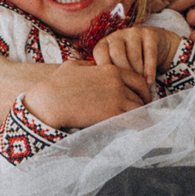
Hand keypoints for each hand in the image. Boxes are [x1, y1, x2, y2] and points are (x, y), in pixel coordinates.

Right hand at [21, 61, 154, 130]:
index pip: (137, 79)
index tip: (141, 98)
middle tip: (143, 112)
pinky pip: (136, 119)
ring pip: (140, 107)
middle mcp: (118, 82)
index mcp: (110, 69)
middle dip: (143, 103)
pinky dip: (140, 124)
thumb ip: (88, 66)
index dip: (142, 90)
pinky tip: (139, 130)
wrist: (51, 101)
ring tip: (140, 123)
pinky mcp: (114, 113)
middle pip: (141, 94)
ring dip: (141, 115)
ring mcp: (117, 97)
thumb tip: (92, 66)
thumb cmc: (56, 84)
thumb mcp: (73, 66)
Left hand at [93, 24, 179, 82]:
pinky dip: (149, 70)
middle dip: (124, 74)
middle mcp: (117, 35)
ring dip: (137, 74)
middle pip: (117, 54)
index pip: (100, 54)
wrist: (157, 46)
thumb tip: (102, 92)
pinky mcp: (149, 33)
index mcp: (105, 43)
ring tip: (139, 87)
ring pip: (133, 55)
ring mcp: (133, 32)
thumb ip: (109, 75)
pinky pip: (149, 53)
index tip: (112, 86)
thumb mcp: (117, 66)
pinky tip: (149, 82)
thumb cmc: (130, 62)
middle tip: (129, 89)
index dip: (105, 70)